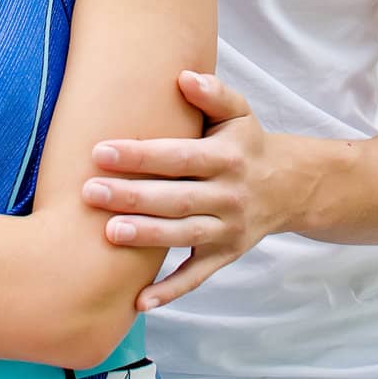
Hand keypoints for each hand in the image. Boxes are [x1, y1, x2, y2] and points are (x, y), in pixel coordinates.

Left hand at [82, 70, 295, 308]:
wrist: (288, 186)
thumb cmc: (246, 143)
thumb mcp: (239, 112)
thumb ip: (214, 93)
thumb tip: (183, 77)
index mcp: (227, 157)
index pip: (178, 156)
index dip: (140, 155)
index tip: (100, 151)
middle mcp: (229, 195)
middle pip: (176, 198)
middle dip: (132, 196)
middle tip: (89, 192)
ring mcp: (227, 229)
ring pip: (183, 235)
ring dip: (147, 237)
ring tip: (109, 233)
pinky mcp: (225, 255)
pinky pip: (197, 276)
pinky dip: (170, 291)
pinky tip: (139, 301)